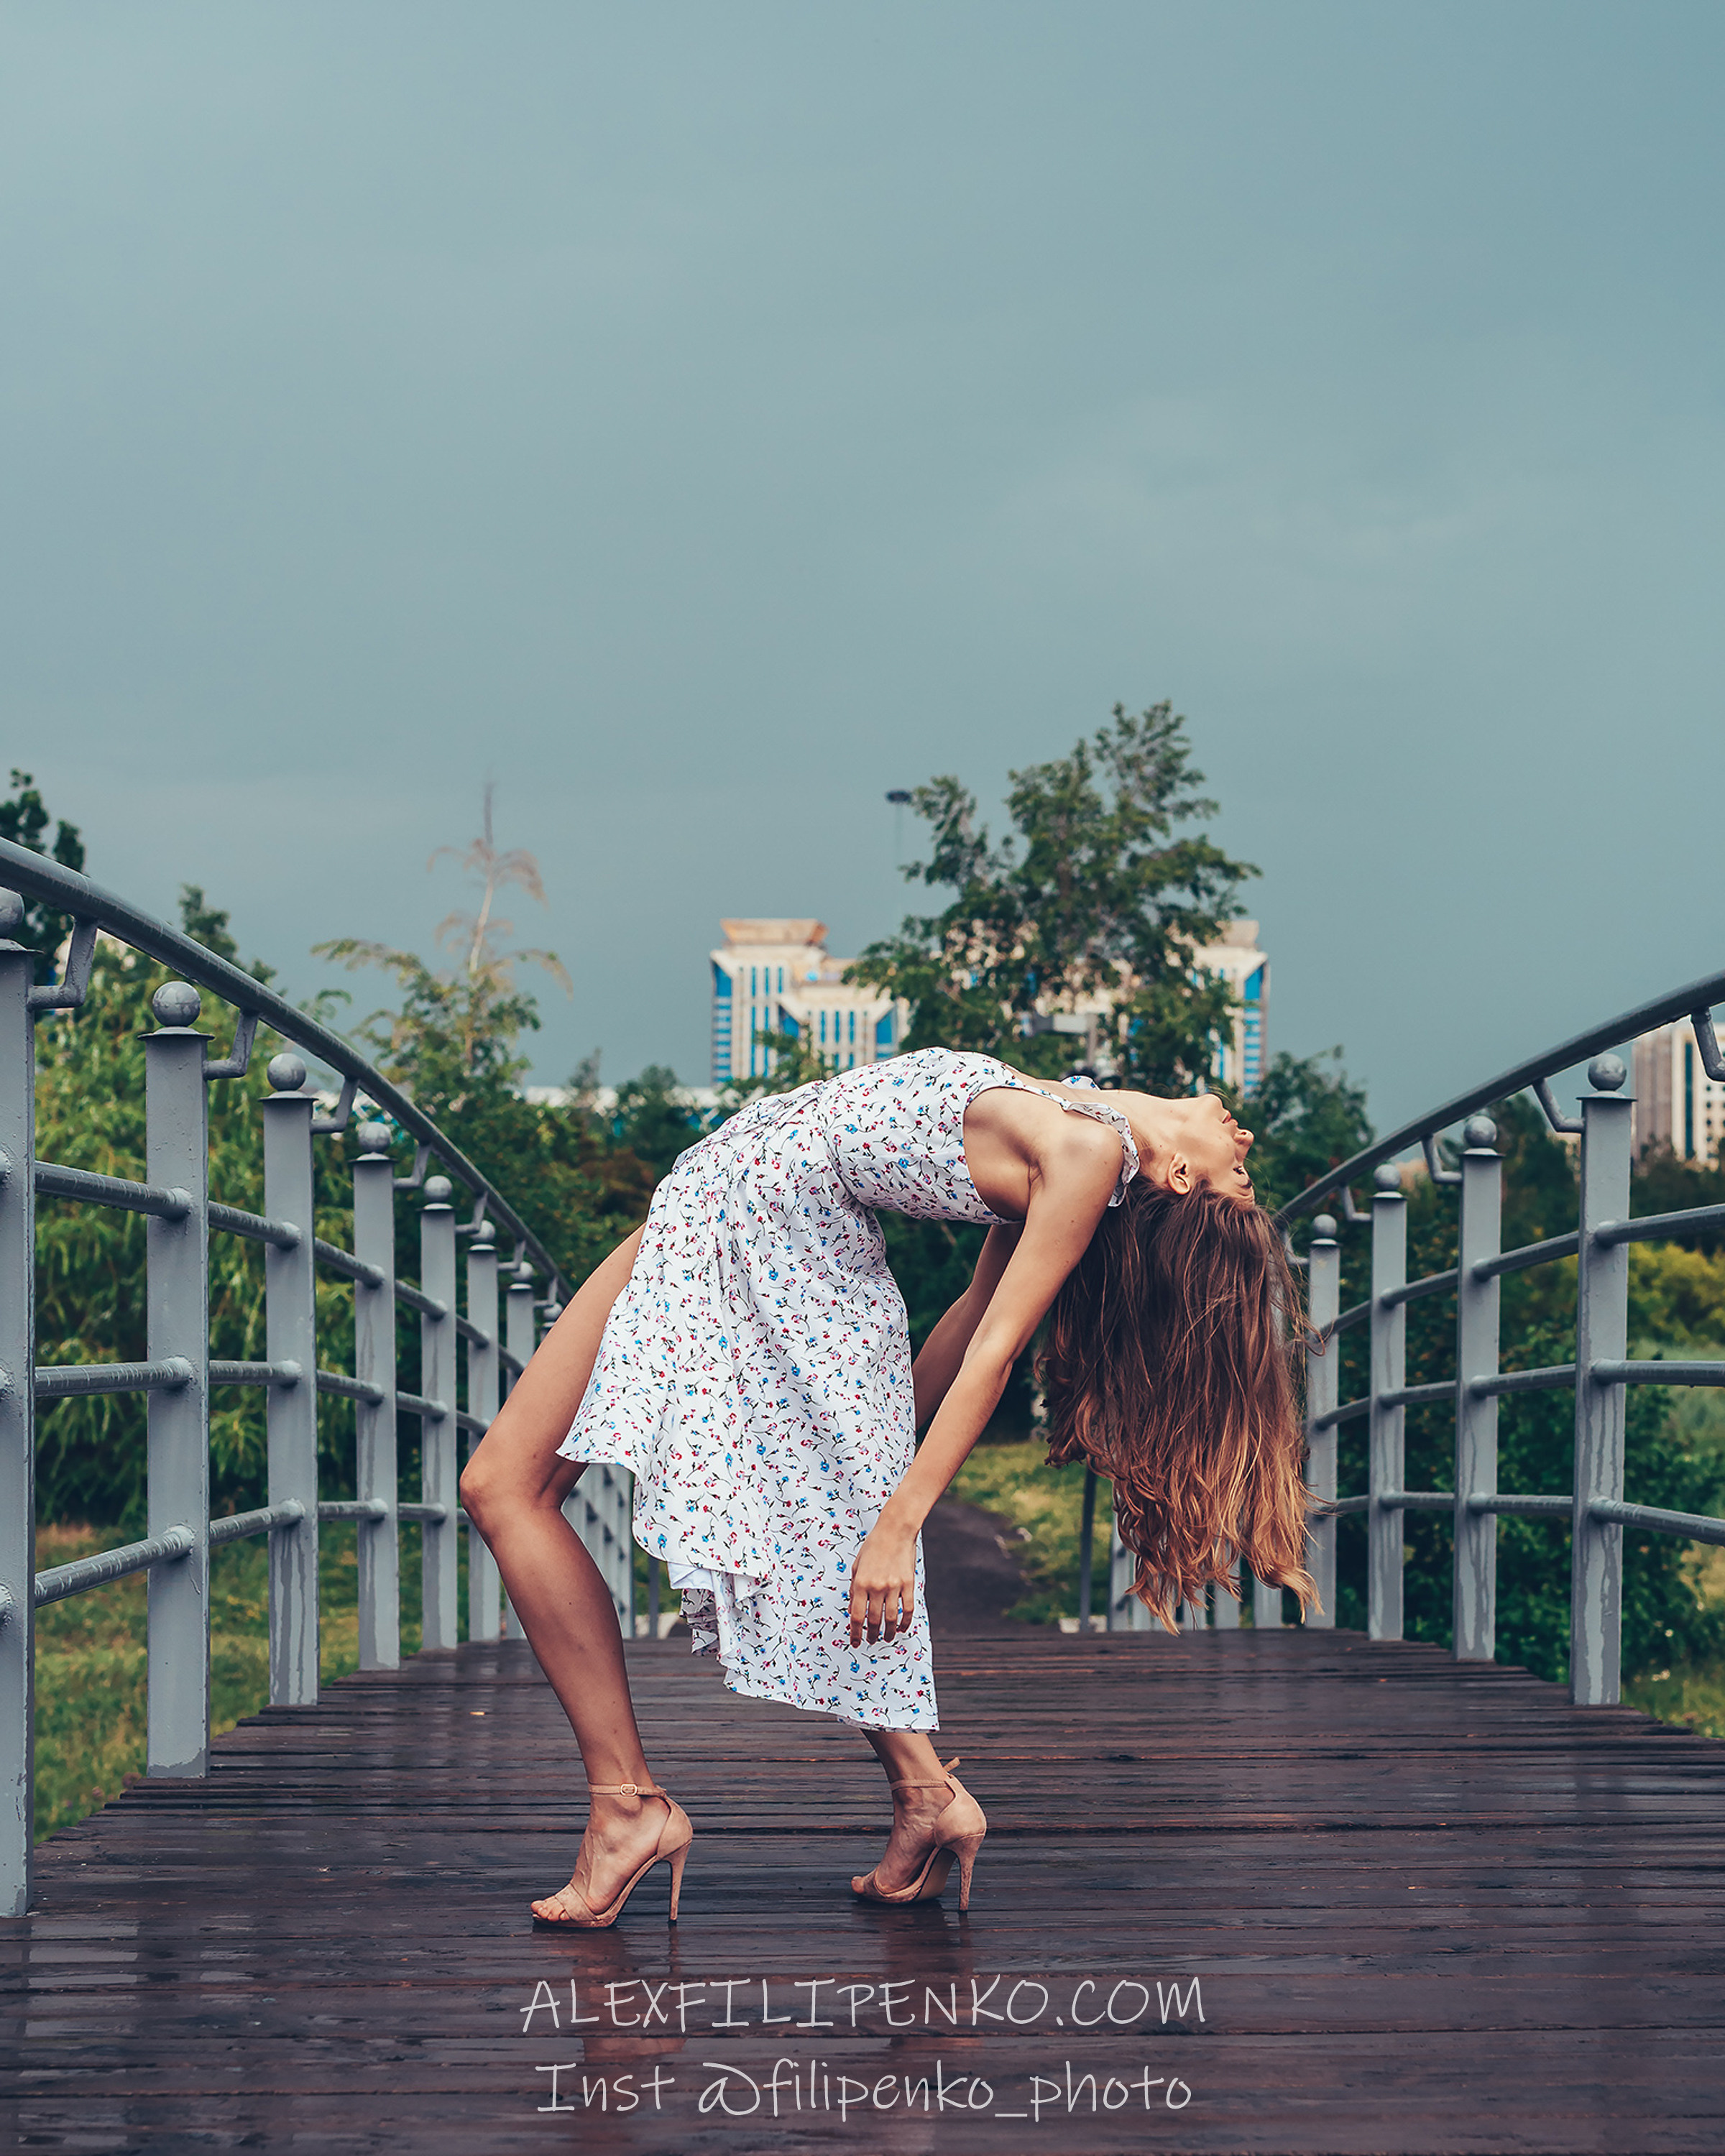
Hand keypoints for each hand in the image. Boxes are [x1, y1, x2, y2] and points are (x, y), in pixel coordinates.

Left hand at [848, 1521, 917, 1647]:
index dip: (855, 1632)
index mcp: (861, 1583)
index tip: (854, 1642)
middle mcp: (877, 1587)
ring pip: (891, 1618)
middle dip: (871, 1635)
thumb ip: (855, 1588)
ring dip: (888, 1632)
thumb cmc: (873, 1547)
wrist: (894, 1531)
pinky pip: (908, 1609)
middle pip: (873, 1620)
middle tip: (871, 1641)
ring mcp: (894, 1587)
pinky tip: (902, 1628)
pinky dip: (905, 1622)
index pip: (856, 1615)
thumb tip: (854, 1609)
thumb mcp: (857, 1566)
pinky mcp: (908, 1584)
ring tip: (886, 1638)